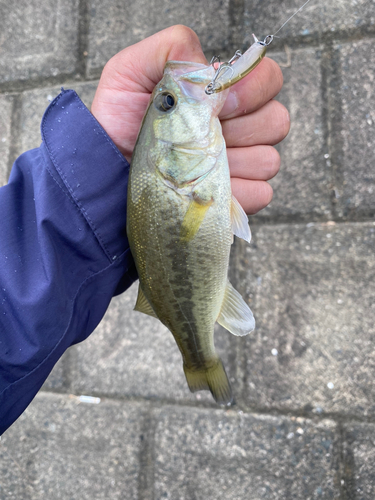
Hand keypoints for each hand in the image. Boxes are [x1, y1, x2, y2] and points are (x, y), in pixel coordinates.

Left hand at [91, 25, 288, 214]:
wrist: (109, 168)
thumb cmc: (119, 121)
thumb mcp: (130, 72)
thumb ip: (171, 49)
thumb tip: (209, 64)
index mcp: (223, 95)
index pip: (268, 79)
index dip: (250, 89)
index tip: (217, 102)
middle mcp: (240, 128)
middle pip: (277, 120)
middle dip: (242, 127)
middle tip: (205, 134)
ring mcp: (242, 165)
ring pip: (269, 159)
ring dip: (236, 162)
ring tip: (197, 164)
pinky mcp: (239, 197)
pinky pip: (261, 193)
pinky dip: (237, 191)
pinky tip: (204, 188)